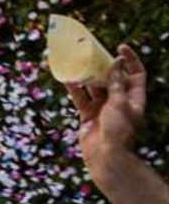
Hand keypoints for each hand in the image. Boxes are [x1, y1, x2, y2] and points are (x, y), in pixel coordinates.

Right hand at [69, 43, 146, 171]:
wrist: (105, 156)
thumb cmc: (118, 130)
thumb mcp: (120, 102)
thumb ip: (116, 82)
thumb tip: (116, 62)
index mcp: (134, 97)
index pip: (136, 73)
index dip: (130, 59)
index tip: (120, 47)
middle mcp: (119, 101)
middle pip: (113, 78)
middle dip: (105, 66)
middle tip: (95, 53)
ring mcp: (103, 108)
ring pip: (95, 87)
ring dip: (88, 76)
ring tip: (80, 64)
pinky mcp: (88, 115)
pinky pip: (81, 99)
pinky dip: (75, 90)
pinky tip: (68, 80)